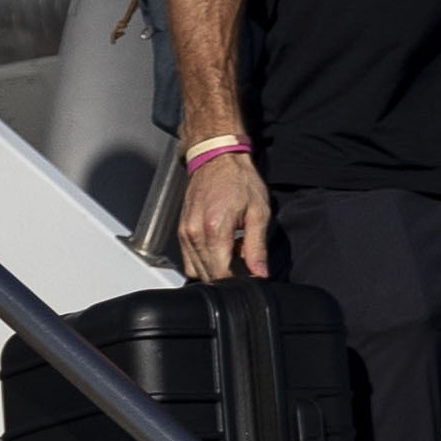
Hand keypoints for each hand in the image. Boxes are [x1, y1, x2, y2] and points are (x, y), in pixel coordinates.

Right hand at [175, 149, 268, 283]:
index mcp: (214, 229)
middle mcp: (194, 233)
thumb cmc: (238, 180)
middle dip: (227, 276)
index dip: (238, 282)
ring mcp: (184, 233)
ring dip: (215, 269)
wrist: (217, 158)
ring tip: (232, 251)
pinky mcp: (181, 231)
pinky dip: (204, 260)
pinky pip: (189, 259)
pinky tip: (219, 247)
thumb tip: (260, 273)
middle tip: (244, 260)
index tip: (251, 276)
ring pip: (196, 271)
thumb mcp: (258, 213)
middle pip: (208, 276)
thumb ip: (257, 247)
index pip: (222, 274)